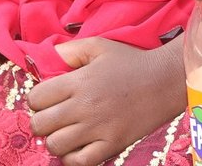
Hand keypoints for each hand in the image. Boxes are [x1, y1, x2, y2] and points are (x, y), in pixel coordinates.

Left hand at [25, 38, 185, 165]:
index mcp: (78, 81)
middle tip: (53, 117)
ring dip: (55, 140)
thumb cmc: (131, 62)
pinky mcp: (112, 144)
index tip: (46, 100)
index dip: (37, 100)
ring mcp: (98, 128)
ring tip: (65, 132)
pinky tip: (78, 147)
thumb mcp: (99, 46)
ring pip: (55, 145)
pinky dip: (72, 158)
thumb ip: (70, 50)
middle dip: (41, 121)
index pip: (36, 98)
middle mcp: (84, 106)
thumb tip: (48, 56)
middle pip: (40, 124)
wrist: (165, 80)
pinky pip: (79, 162)